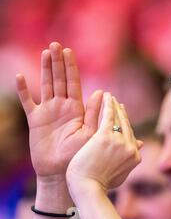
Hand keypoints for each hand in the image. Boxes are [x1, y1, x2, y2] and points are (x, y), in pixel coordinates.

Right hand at [16, 42, 102, 180]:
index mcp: (78, 108)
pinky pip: (28, 102)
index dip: (71, 67)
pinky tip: (19, 76)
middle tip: (55, 44)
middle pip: (59, 79)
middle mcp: (63, 107)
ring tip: (44, 52)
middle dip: (58, 62)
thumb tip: (102, 93)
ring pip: (46, 85)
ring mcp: (48, 112)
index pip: (74, 82)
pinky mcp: (35, 121)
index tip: (68, 51)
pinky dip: (23, 90)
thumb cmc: (81, 156)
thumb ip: (96, 114)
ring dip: (45, 69)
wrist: (63, 173)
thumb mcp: (92, 134)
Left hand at [66, 92, 142, 198]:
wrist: (88, 189)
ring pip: (119, 119)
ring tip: (110, 98)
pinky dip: (108, 105)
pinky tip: (106, 96)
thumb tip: (141, 143)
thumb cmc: (99, 186)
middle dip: (122, 113)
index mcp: (135, 157)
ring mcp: (119, 142)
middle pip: (127, 126)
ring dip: (115, 106)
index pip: (131, 137)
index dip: (126, 126)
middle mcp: (130, 147)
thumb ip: (128, 159)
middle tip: (118, 103)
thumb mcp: (119, 174)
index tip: (122, 117)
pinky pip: (109, 116)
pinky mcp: (106, 137)